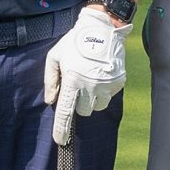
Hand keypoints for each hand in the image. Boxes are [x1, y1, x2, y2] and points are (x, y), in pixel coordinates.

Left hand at [42, 9, 128, 144]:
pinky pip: (108, 96)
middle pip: (83, 111)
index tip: (61, 141)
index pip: (66, 112)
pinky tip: (99, 75)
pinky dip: (103, 91)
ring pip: (97, 107)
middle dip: (78, 103)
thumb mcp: (54, 56)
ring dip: (91, 100)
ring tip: (89, 81)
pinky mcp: (118, 83)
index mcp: (73, 80)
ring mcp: (106, 85)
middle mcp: (90, 86)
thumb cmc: (74, 42)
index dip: (62, 129)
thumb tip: (51, 100)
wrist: (103, 28)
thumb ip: (50, 80)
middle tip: (77, 86)